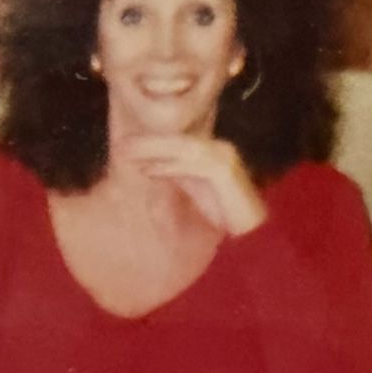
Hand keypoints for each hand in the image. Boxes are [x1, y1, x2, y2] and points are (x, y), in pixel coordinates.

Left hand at [116, 135, 267, 235]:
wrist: (251, 232)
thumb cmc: (221, 215)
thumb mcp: (191, 190)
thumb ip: (173, 175)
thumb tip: (145, 167)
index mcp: (210, 153)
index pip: (176, 141)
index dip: (150, 142)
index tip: (123, 145)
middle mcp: (219, 150)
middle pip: (178, 140)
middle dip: (147, 142)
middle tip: (120, 145)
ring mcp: (224, 158)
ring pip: (183, 148)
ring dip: (153, 150)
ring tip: (127, 154)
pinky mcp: (225, 172)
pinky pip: (193, 165)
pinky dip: (170, 167)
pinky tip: (150, 171)